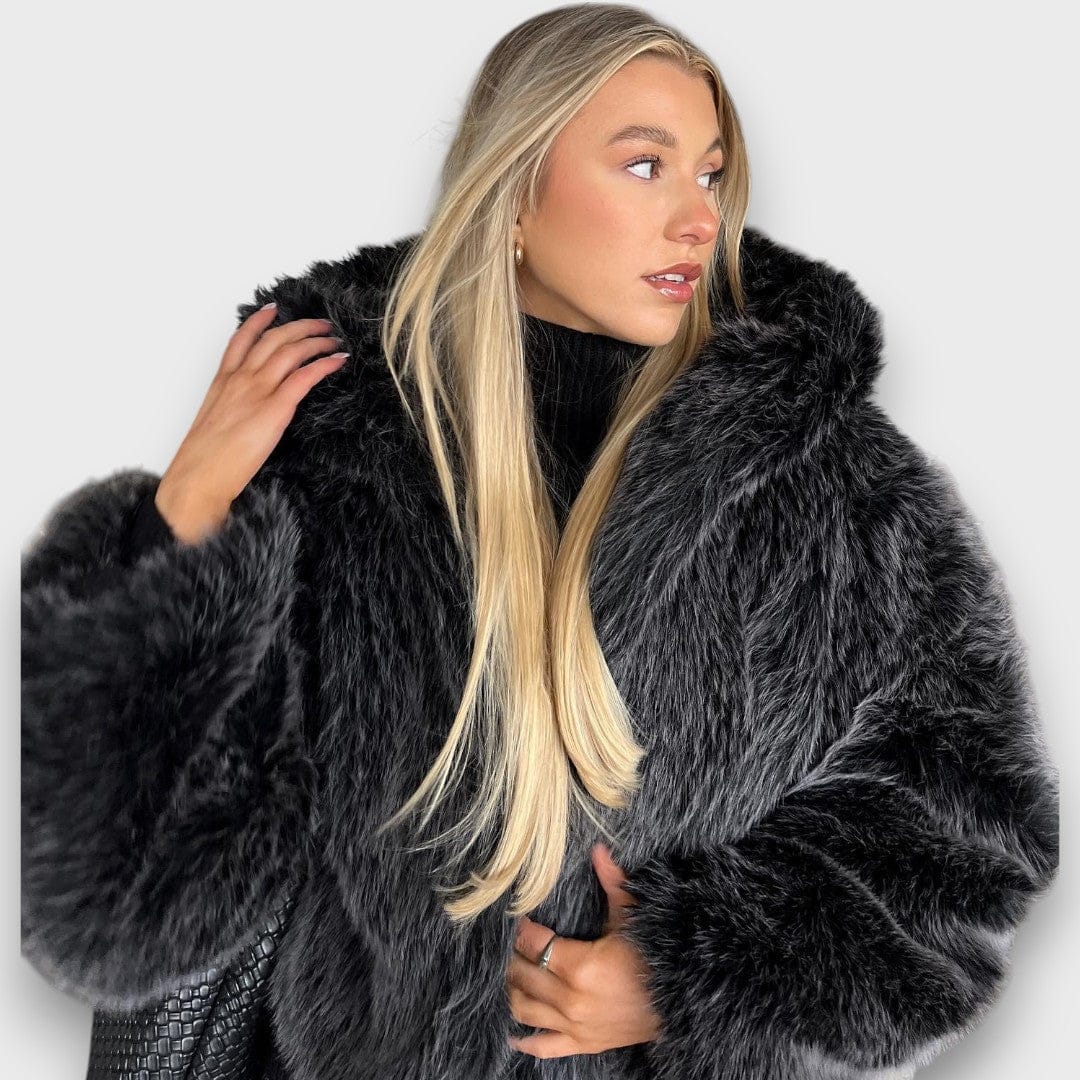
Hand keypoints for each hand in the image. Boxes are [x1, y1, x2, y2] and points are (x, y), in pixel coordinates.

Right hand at [156, 303, 347, 544]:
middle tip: (320, 324)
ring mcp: (257, 392)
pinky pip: (305, 376)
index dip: (258, 322)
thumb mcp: (214, 425)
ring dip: (317, 341)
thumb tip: (248, 412)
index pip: (241, 340)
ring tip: (334, 339)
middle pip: (273, 340)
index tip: (273, 309)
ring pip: (291, 351)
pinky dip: (324, 364)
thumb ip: (232, 409)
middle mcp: (239, 380)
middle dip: (300, 326)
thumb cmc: (203, 461)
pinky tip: (337, 361)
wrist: (198, 478)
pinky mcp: (275, 409)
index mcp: (221, 383)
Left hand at [505, 842, 661, 1058]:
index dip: (523, 930)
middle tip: (515, 945)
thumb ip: (612, 881)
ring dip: (513, 990)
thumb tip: (598, 849)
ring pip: (524, 1008)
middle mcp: (571, 999)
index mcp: (580, 965)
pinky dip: (525, 1040)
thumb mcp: (633, 916)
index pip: (534, 943)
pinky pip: (544, 1046)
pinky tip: (514, 1032)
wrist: (684, 1000)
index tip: (521, 920)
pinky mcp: (582, 1044)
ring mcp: (574, 1025)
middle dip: (514, 957)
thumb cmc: (657, 955)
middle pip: (522, 975)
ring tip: (515, 974)